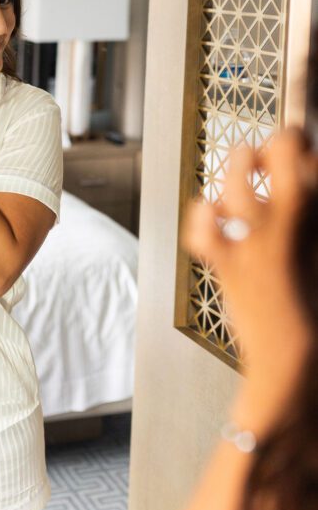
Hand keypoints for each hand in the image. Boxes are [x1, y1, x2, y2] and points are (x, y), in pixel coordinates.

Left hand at [182, 128, 313, 433]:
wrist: (297, 364)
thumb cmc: (311, 307)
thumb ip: (311, 216)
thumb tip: (303, 183)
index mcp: (316, 212)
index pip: (303, 148)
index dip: (298, 144)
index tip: (301, 154)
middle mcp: (288, 216)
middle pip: (278, 147)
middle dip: (273, 147)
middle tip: (273, 161)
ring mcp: (254, 236)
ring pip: (235, 175)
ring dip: (237, 169)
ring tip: (242, 177)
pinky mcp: (225, 259)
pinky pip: (202, 220)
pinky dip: (203, 213)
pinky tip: (215, 215)